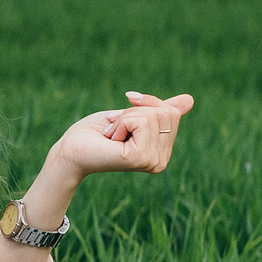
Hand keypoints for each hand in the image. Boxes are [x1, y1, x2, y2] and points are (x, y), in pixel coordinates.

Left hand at [47, 91, 194, 180]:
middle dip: (135, 112)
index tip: (122, 119)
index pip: (172, 112)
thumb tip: (190, 99)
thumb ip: (159, 110)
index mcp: (162, 152)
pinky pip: (141, 121)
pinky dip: (121, 123)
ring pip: (153, 115)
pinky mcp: (141, 158)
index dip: (146, 104)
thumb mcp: (131, 115)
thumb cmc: (96, 132)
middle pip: (165, 112)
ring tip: (112, 136)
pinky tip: (111, 140)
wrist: (70, 149)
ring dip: (125, 118)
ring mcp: (153, 162)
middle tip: (115, 129)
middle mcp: (162, 161)